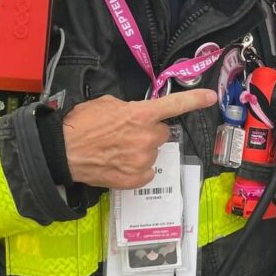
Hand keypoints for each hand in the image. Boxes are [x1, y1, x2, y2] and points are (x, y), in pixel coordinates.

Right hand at [62, 89, 216, 188]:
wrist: (64, 152)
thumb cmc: (81, 125)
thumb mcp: (106, 104)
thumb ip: (129, 108)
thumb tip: (135, 114)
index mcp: (141, 114)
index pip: (175, 105)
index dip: (196, 100)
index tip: (211, 97)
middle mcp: (148, 137)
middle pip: (161, 132)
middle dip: (148, 131)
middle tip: (126, 133)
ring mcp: (144, 159)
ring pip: (152, 151)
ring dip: (141, 150)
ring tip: (116, 149)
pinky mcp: (137, 178)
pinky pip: (146, 170)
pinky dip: (136, 167)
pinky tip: (119, 163)